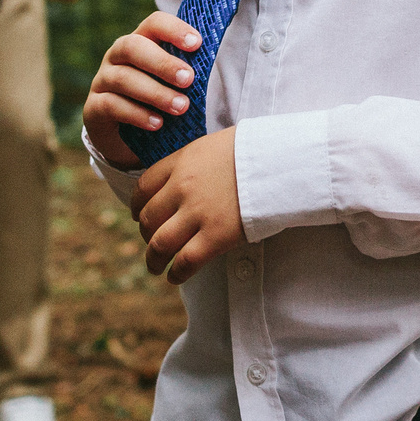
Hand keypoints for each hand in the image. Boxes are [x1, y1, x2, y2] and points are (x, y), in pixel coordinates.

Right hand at [83, 11, 198, 170]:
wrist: (127, 139)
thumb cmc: (159, 102)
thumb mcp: (174, 85)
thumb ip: (189, 73)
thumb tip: (224, 71)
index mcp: (141, 41)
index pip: (154, 23)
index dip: (174, 29)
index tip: (197, 43)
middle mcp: (117, 56)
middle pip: (133, 47)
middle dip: (163, 62)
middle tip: (189, 79)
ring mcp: (102, 80)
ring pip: (123, 78)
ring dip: (155, 92)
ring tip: (181, 107)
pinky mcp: (94, 108)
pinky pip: (111, 105)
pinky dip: (136, 114)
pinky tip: (158, 123)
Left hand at [132, 128, 241, 284]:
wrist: (281, 160)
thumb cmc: (256, 149)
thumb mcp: (215, 144)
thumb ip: (195, 162)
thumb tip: (188, 178)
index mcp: (182, 161)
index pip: (144, 186)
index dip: (137, 206)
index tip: (140, 215)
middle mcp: (183, 187)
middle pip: (149, 218)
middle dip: (145, 234)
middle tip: (151, 242)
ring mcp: (198, 213)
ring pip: (160, 243)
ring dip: (153, 259)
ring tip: (155, 267)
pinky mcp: (216, 236)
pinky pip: (186, 261)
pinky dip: (176, 272)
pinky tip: (175, 276)